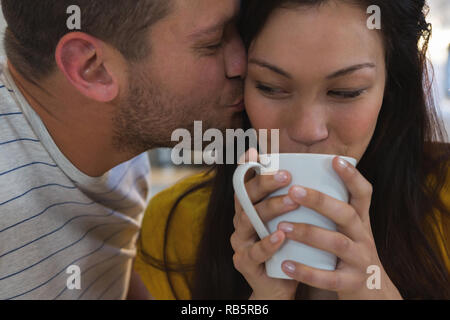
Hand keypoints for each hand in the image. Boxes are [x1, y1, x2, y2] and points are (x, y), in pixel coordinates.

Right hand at [231, 149, 298, 299]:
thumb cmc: (289, 247)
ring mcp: (241, 243)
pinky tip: (280, 236)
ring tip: (292, 201)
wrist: (282, 283)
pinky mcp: (245, 263)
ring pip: (249, 221)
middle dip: (265, 183)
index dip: (247, 168)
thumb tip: (312, 168)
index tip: (256, 153)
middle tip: (287, 175)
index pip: (245, 183)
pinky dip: (267, 243)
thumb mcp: (289, 220)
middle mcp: (241, 222)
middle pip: (246, 197)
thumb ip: (293, 198)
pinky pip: (254, 252)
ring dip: (271, 209)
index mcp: (250, 208)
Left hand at [278, 156, 401, 299]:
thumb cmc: (350, 254)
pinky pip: (328, 277)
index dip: (352, 176)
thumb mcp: (348, 231)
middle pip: (345, 213)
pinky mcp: (352, 283)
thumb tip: (301, 181)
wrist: (373, 294)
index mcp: (361, 221)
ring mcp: (360, 260)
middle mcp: (363, 237)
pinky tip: (285, 264)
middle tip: (293, 190)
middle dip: (320, 201)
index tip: (334, 159)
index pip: (363, 194)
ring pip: (336, 243)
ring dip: (308, 233)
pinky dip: (306, 271)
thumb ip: (332, 211)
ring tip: (282, 226)